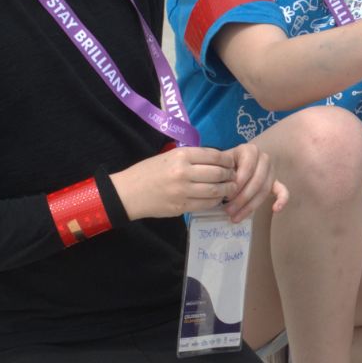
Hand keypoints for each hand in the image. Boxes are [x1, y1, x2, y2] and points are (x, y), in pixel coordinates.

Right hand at [108, 146, 234, 219]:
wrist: (128, 193)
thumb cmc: (148, 171)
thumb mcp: (168, 157)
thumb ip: (191, 158)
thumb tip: (216, 161)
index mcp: (181, 155)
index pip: (214, 156)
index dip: (227, 160)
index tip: (231, 163)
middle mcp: (184, 172)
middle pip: (218, 174)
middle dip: (230, 176)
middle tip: (233, 177)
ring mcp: (183, 191)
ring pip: (215, 191)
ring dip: (226, 190)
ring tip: (230, 189)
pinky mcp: (181, 207)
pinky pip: (206, 204)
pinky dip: (215, 201)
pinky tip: (216, 199)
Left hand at [220, 142, 287, 223]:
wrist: (235, 161)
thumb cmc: (226, 163)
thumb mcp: (222, 163)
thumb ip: (224, 173)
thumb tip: (224, 191)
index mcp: (250, 150)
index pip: (247, 169)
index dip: (237, 185)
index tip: (226, 197)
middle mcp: (264, 158)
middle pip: (256, 182)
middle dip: (242, 199)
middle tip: (228, 211)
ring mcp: (272, 170)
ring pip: (264, 190)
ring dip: (250, 206)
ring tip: (235, 217)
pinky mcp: (276, 182)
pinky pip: (282, 191)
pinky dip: (282, 200)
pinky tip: (276, 209)